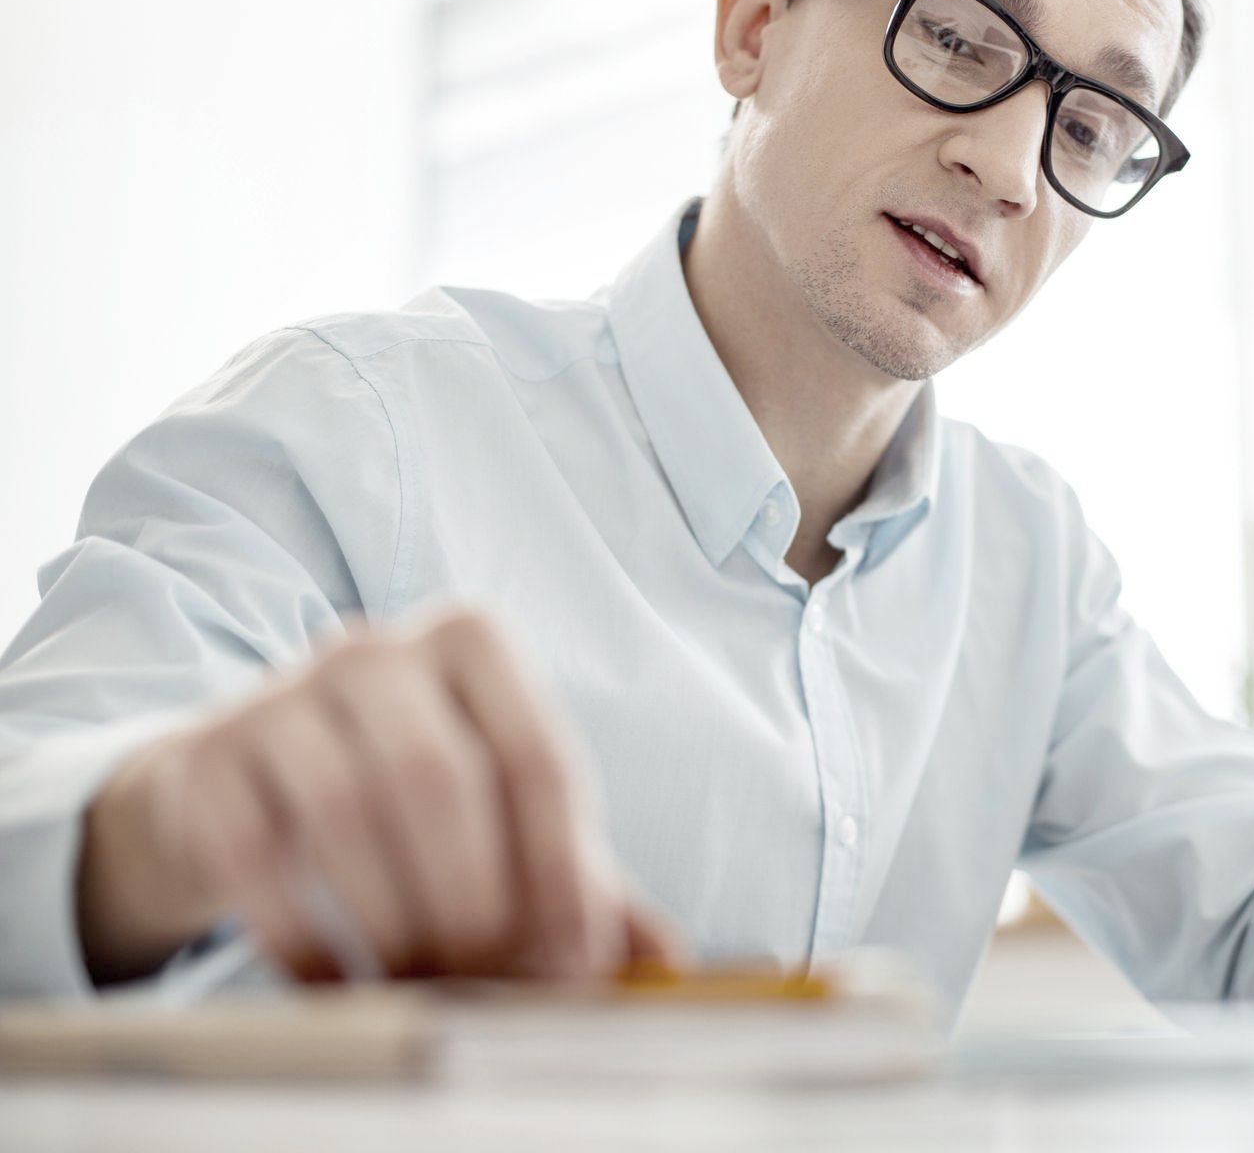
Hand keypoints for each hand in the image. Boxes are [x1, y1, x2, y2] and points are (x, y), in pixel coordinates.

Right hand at [78, 605, 680, 985]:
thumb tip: (668, 962)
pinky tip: (340, 986)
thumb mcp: (502, 818)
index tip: (571, 960)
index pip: (538, 757)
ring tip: (426, 989)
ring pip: (346, 814)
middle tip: (492, 984)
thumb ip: (584, 881)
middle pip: (440, 782)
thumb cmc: (407, 800)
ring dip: (396, 925)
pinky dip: (305, 939)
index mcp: (475, 644)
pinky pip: (257, 855)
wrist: (245, 780)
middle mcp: (377, 649)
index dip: (559, 871)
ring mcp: (281, 692)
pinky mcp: (205, 757)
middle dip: (474, 904)